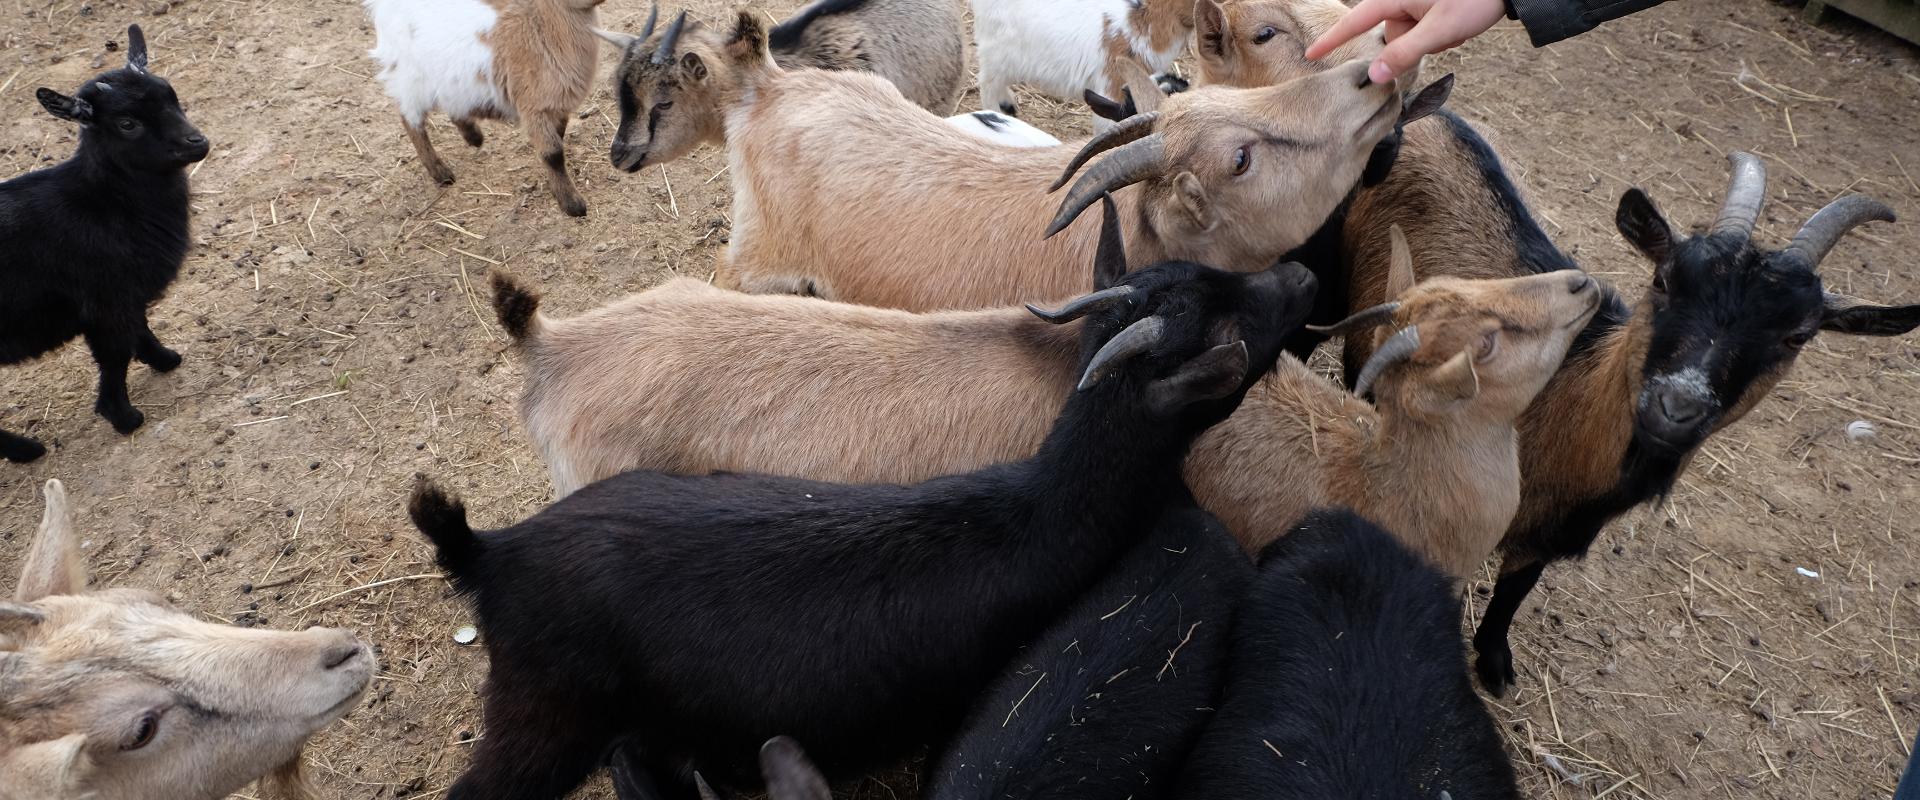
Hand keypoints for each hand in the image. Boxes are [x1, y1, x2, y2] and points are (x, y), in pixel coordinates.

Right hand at [1304, 0, 1507, 84]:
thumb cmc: (1474, 1)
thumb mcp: (1439, 31)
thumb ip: (1404, 54)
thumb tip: (1374, 75)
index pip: (1355, 22)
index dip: (1333, 39)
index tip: (1310, 54)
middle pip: (1392, 35)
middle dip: (1415, 44)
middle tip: (1443, 34)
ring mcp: (1417, 3)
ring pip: (1411, 36)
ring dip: (1432, 40)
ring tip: (1456, 28)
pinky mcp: (1430, 6)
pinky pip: (1425, 30)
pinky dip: (1440, 33)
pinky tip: (1459, 24)